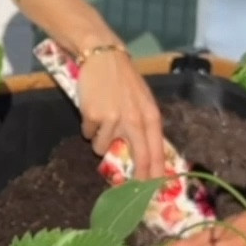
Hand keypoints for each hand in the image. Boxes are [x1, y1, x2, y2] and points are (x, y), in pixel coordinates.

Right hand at [77, 50, 165, 179]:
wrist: (103, 58)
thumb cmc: (124, 80)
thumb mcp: (142, 100)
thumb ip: (144, 124)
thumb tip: (144, 153)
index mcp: (150, 116)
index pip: (156, 150)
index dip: (156, 172)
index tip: (156, 187)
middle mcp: (134, 121)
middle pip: (139, 157)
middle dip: (137, 176)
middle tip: (133, 187)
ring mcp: (113, 120)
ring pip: (102, 148)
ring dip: (100, 142)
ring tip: (101, 122)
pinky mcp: (93, 118)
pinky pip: (88, 135)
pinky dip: (88, 127)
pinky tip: (92, 110)